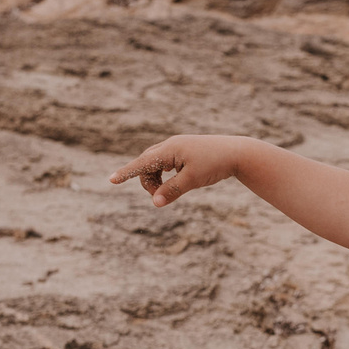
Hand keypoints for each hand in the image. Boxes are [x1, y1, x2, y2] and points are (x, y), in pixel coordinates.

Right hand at [108, 135, 242, 204]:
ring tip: (168, 191)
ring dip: (156, 179)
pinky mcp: (184, 151)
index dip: (126, 173)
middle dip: (148, 181)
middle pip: (146, 164)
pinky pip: (165, 162)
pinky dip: (164, 174)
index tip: (111, 180)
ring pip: (155, 163)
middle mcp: (170, 145)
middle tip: (158, 196)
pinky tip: (172, 178)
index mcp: (170, 149)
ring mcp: (177, 147)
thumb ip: (172, 191)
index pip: (142, 163)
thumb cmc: (215, 164)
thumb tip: (155, 203)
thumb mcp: (193, 180)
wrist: (237, 152)